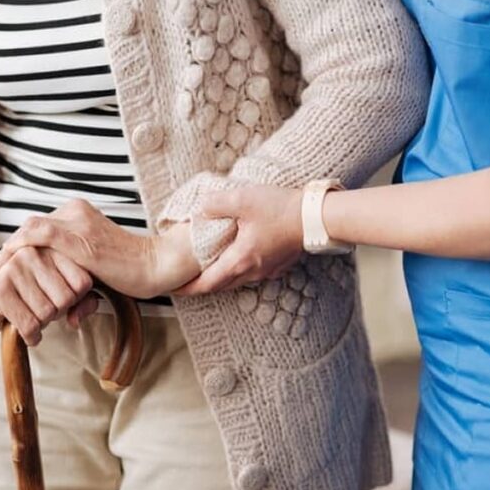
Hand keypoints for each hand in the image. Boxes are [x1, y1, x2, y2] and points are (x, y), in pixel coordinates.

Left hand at [0, 199, 200, 299]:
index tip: (0, 268)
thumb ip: (78, 284)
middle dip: (7, 252)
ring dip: (6, 254)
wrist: (156, 266)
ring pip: (29, 231)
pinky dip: (18, 249)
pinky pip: (39, 237)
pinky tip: (4, 266)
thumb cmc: (132, 273)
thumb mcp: (96, 274)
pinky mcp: (79, 238)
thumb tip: (70, 315)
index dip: (17, 248)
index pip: (38, 228)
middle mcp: (75, 212)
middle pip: (30, 229)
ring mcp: (76, 223)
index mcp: (78, 214)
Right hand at [0, 247, 92, 343]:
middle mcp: (33, 253)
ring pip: (47, 313)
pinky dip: (31, 336)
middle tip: (40, 311)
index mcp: (50, 248)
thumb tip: (78, 318)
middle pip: (66, 299)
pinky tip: (26, 333)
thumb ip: (80, 301)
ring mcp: (14, 268)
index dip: (75, 301)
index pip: (83, 282)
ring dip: (42, 325)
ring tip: (30, 317)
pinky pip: (29, 324)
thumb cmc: (22, 296)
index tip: (57, 300)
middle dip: (56, 314)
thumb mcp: (55, 294)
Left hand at [174, 185, 303, 294]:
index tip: (174, 290)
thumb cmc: (281, 209)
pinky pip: (252, 273)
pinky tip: (237, 257)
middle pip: (221, 285)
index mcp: (240, 261)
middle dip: (202, 285)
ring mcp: (267, 270)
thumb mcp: (242, 199)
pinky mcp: (278, 264)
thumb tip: (200, 209)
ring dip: (220, 278)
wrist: (316, 216)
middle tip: (186, 281)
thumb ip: (215, 204)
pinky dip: (238, 270)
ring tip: (207, 270)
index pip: (207, 284)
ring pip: (237, 280)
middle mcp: (253, 272)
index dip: (188, 288)